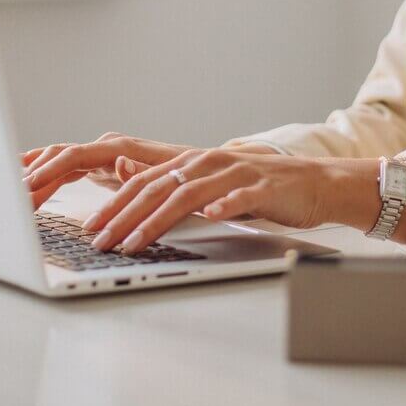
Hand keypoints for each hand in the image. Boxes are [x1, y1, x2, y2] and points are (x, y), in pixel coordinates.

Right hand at [21, 133, 193, 210]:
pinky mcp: (102, 167)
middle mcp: (108, 148)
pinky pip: (66, 168)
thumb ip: (142, 171)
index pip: (74, 155)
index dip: (48, 170)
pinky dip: (45, 174)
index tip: (26, 185)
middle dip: (33, 176)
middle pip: (60, 157)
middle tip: (7, 198)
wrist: (207, 171)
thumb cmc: (190, 176)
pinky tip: (24, 178)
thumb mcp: (172, 177)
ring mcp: (103, 156)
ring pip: (59, 162)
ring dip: (35, 177)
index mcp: (120, 148)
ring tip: (8, 195)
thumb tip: (119, 161)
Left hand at [75, 148, 376, 254]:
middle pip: (158, 188)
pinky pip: (241, 196)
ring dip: (158, 219)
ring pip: (189, 194)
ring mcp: (236, 174)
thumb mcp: (212, 189)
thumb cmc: (260, 190)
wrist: (314, 183)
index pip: (144, 182)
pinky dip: (223, 205)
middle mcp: (209, 163)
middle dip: (124, 216)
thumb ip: (177, 192)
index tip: (91, 228)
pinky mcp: (265, 188)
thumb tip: (135, 198)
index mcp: (193, 164)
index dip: (114, 204)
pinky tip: (210, 216)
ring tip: (135, 241)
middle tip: (100, 240)